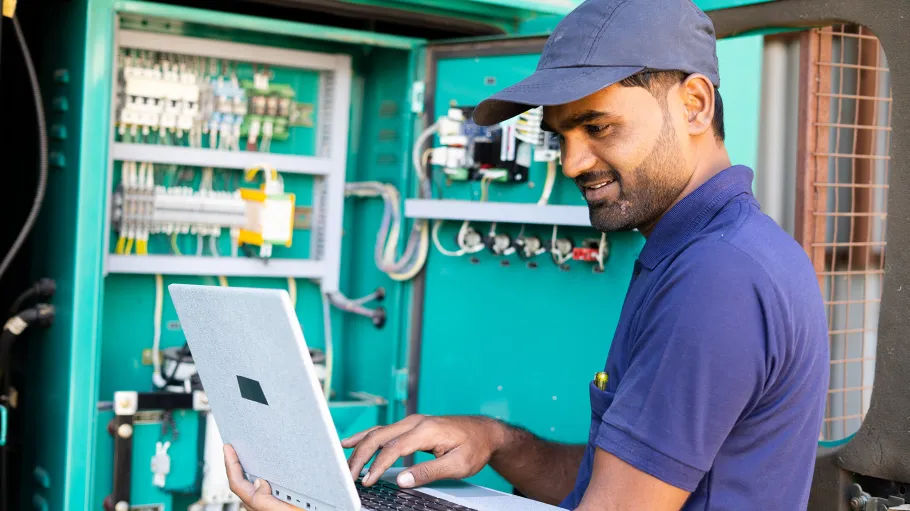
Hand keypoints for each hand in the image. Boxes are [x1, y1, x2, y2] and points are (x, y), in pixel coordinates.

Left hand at [223, 444, 299, 509]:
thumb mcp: (281, 510)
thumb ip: (265, 500)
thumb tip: (257, 482)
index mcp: (257, 505)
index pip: (237, 483)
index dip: (230, 464)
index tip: (228, 448)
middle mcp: (259, 505)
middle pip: (239, 483)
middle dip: (234, 465)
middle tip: (230, 449)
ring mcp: (266, 504)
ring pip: (249, 485)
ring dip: (244, 470)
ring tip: (242, 456)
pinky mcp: (275, 502)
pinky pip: (260, 487)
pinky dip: (256, 475)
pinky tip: (262, 471)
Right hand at [342, 414, 504, 489]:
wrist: (485, 432)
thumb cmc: (474, 447)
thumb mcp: (457, 464)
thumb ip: (429, 472)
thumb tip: (402, 480)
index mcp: (426, 430)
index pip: (393, 448)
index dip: (377, 466)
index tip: (367, 482)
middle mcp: (415, 422)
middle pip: (379, 437)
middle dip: (360, 457)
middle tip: (348, 477)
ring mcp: (412, 422)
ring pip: (378, 432)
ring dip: (359, 448)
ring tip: (344, 463)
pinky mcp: (411, 426)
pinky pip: (384, 431)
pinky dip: (365, 438)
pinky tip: (351, 442)